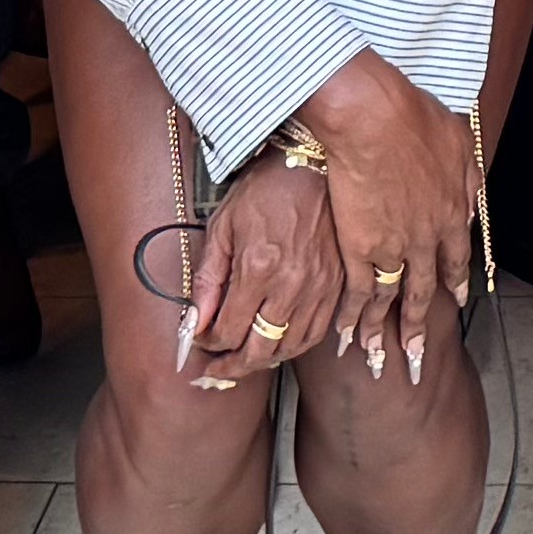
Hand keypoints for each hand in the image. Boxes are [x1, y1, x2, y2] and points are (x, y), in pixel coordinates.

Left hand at [181, 161, 343, 391]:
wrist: (312, 165)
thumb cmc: (265, 190)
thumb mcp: (224, 227)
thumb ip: (208, 279)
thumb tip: (195, 321)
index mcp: (258, 268)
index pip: (228, 331)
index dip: (208, 344)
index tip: (200, 340)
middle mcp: (291, 285)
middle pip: (259, 350)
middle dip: (232, 366)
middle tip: (217, 368)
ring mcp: (319, 288)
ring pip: (289, 348)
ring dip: (263, 360)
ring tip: (245, 359)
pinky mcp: (337, 285)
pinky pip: (317, 333)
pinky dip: (294, 346)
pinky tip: (279, 344)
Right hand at [281, 53, 480, 384]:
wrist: (373, 119)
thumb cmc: (414, 118)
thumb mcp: (459, 142)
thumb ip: (467, 178)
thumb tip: (471, 202)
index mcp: (451, 212)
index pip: (455, 258)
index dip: (454, 282)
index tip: (456, 302)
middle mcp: (425, 238)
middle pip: (425, 292)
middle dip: (421, 326)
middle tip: (419, 357)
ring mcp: (392, 247)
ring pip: (391, 299)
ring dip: (386, 333)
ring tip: (382, 361)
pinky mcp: (358, 247)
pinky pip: (357, 292)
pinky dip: (352, 317)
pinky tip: (347, 338)